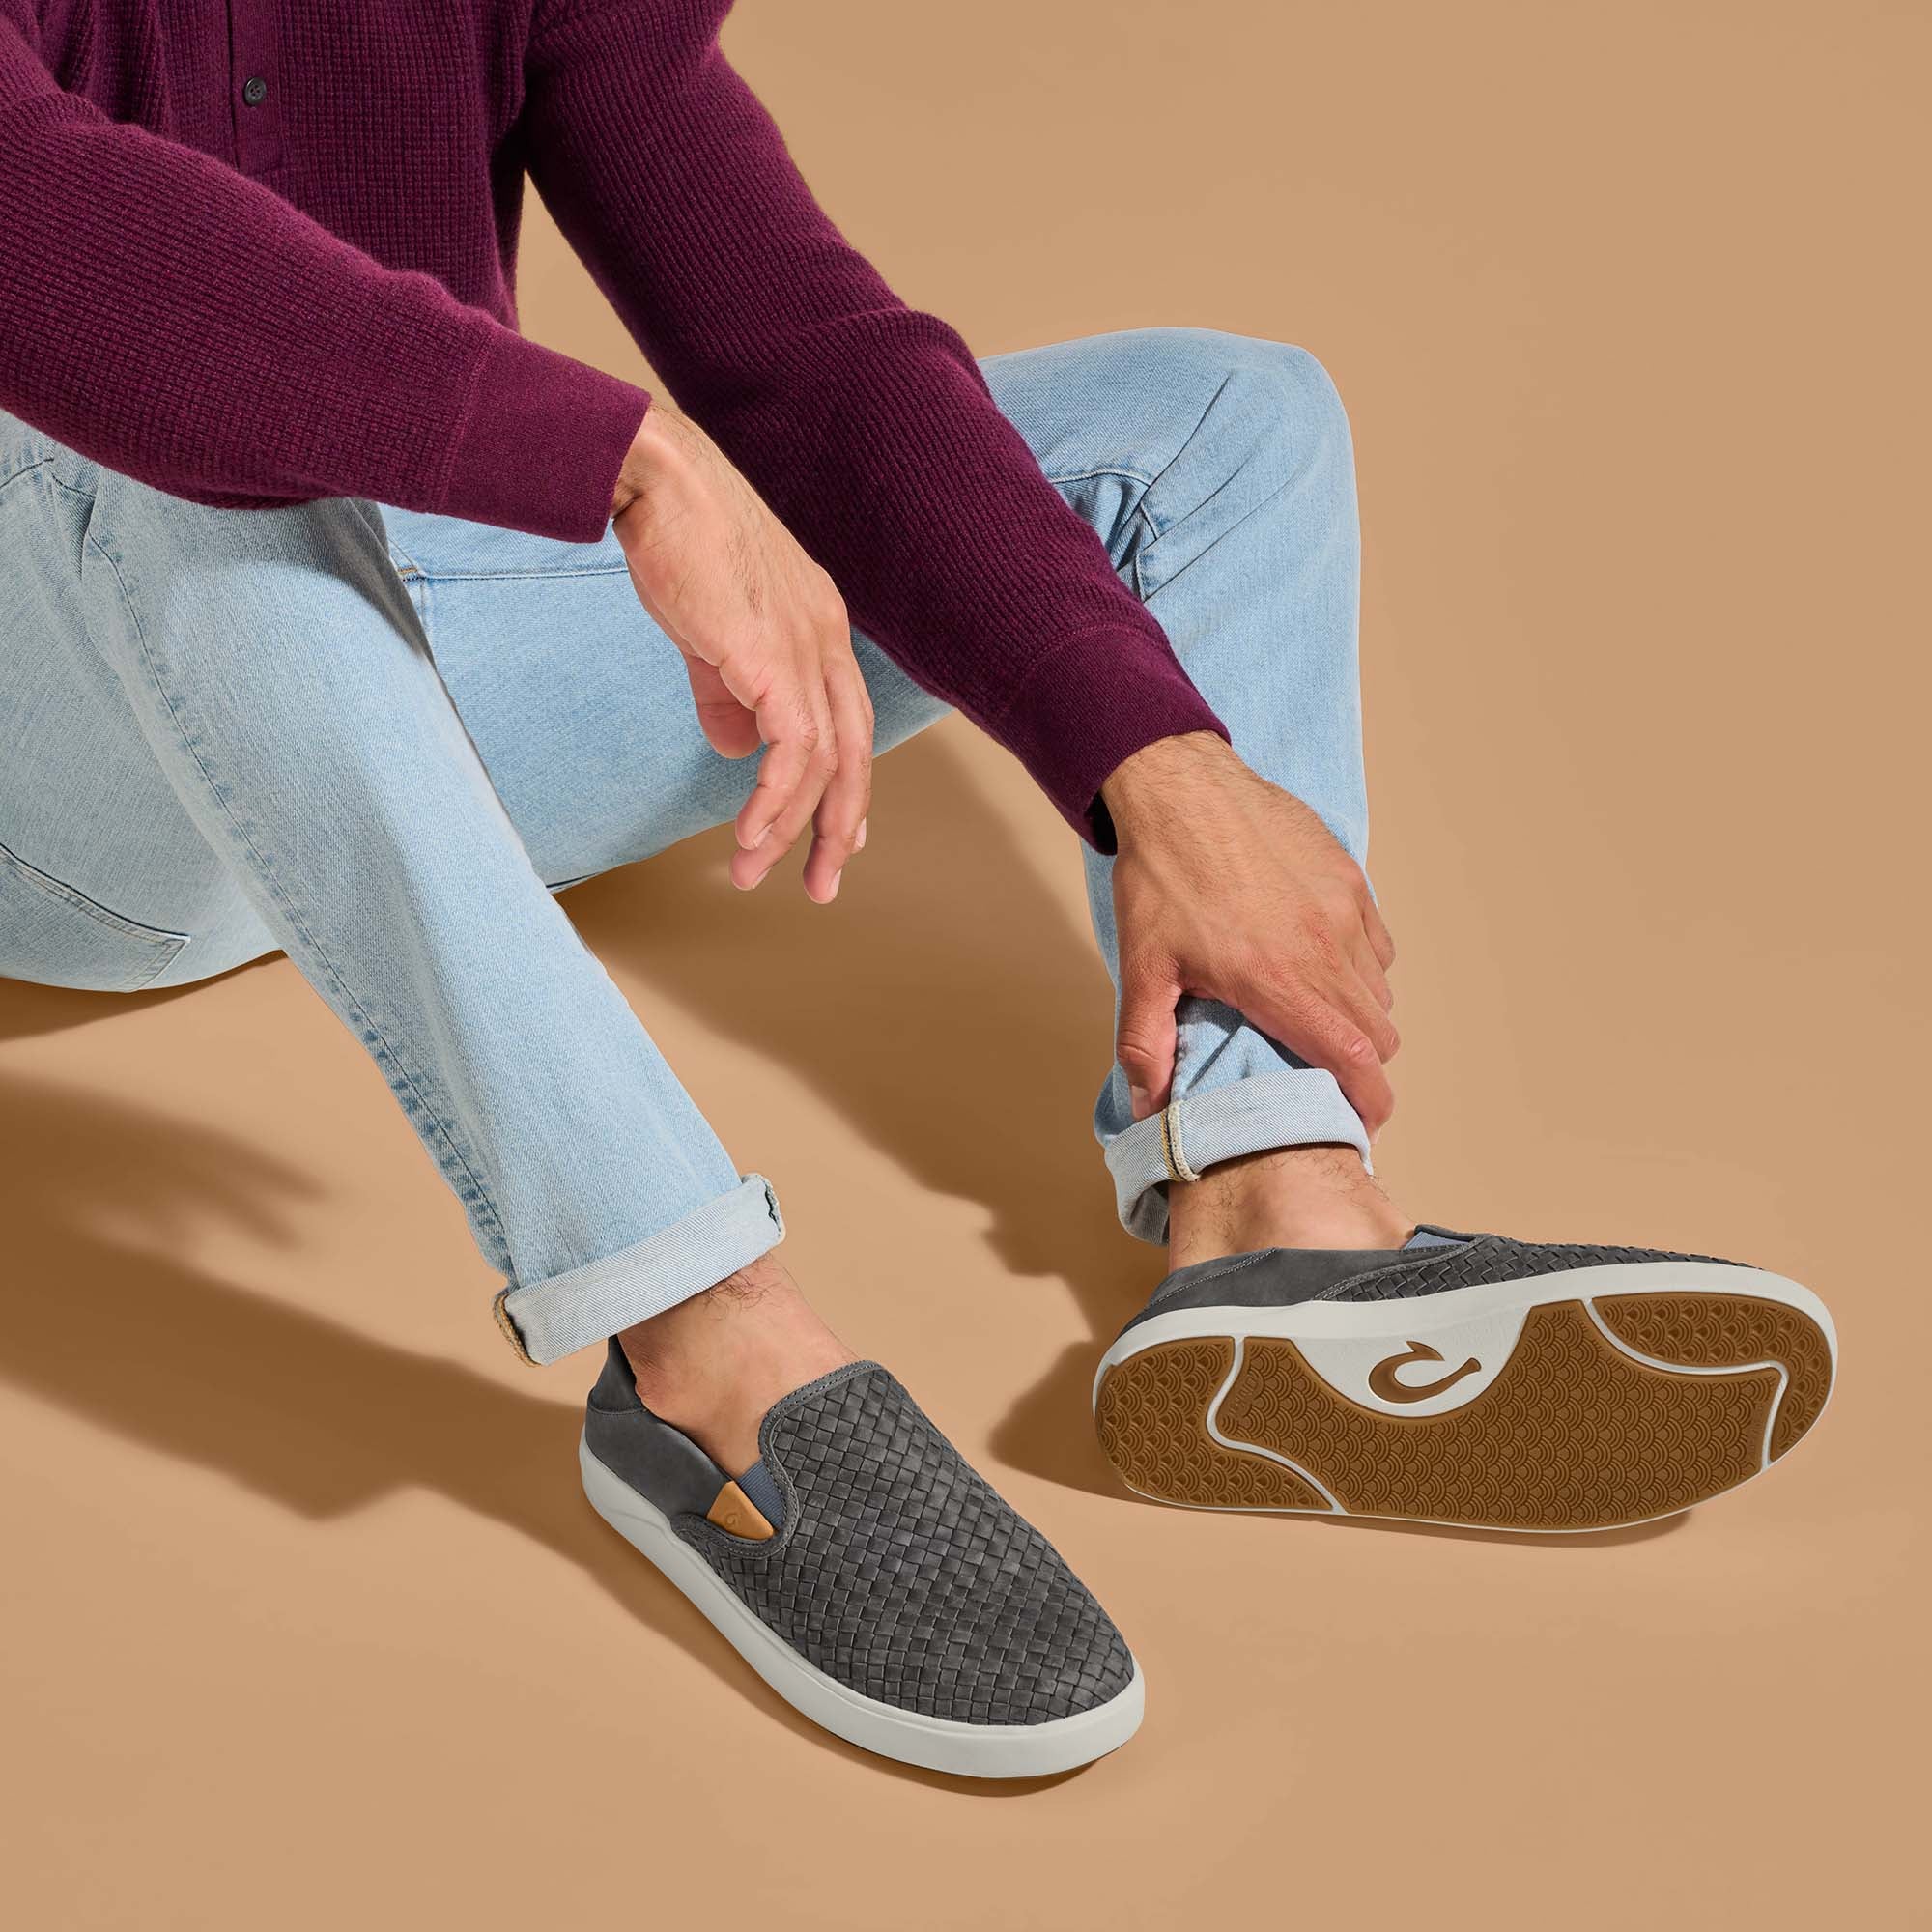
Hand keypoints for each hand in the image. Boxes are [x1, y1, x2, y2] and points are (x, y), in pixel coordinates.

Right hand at [610, 405, 871, 901]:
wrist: (656, 480)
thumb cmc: (675, 540)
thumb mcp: (709, 630)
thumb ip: (726, 691)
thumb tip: (735, 748)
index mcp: (820, 627)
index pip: (848, 723)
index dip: (845, 788)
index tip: (835, 839)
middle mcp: (827, 639)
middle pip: (855, 754)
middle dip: (837, 828)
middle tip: (820, 885)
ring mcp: (807, 646)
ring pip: (824, 764)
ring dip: (791, 829)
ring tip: (755, 871)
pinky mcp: (773, 657)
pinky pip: (793, 752)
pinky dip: (776, 802)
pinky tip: (751, 834)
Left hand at [1102, 732, 1399, 1134]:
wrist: (1181, 788)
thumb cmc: (1160, 876)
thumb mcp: (1143, 966)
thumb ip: (1146, 1043)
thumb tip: (1149, 1107)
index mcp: (1279, 980)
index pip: (1354, 1059)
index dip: (1369, 1101)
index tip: (1363, 1122)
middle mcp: (1325, 948)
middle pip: (1379, 1032)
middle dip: (1361, 1064)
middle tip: (1327, 1073)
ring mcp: (1344, 909)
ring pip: (1380, 988)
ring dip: (1359, 1014)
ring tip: (1316, 1016)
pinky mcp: (1349, 877)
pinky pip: (1377, 942)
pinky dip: (1361, 966)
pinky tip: (1320, 961)